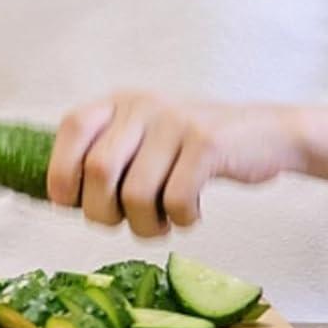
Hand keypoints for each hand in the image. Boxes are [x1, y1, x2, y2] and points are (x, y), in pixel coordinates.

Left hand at [46, 91, 305, 236]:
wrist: (267, 135)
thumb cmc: (194, 149)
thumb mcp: (147, 137)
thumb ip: (110, 154)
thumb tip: (60, 195)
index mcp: (122, 102)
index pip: (73, 127)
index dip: (61, 169)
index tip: (69, 203)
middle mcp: (144, 106)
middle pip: (97, 170)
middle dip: (102, 213)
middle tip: (121, 224)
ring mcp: (176, 122)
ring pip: (135, 193)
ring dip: (144, 225)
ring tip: (160, 224)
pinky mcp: (208, 144)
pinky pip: (176, 199)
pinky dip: (180, 220)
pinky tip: (190, 214)